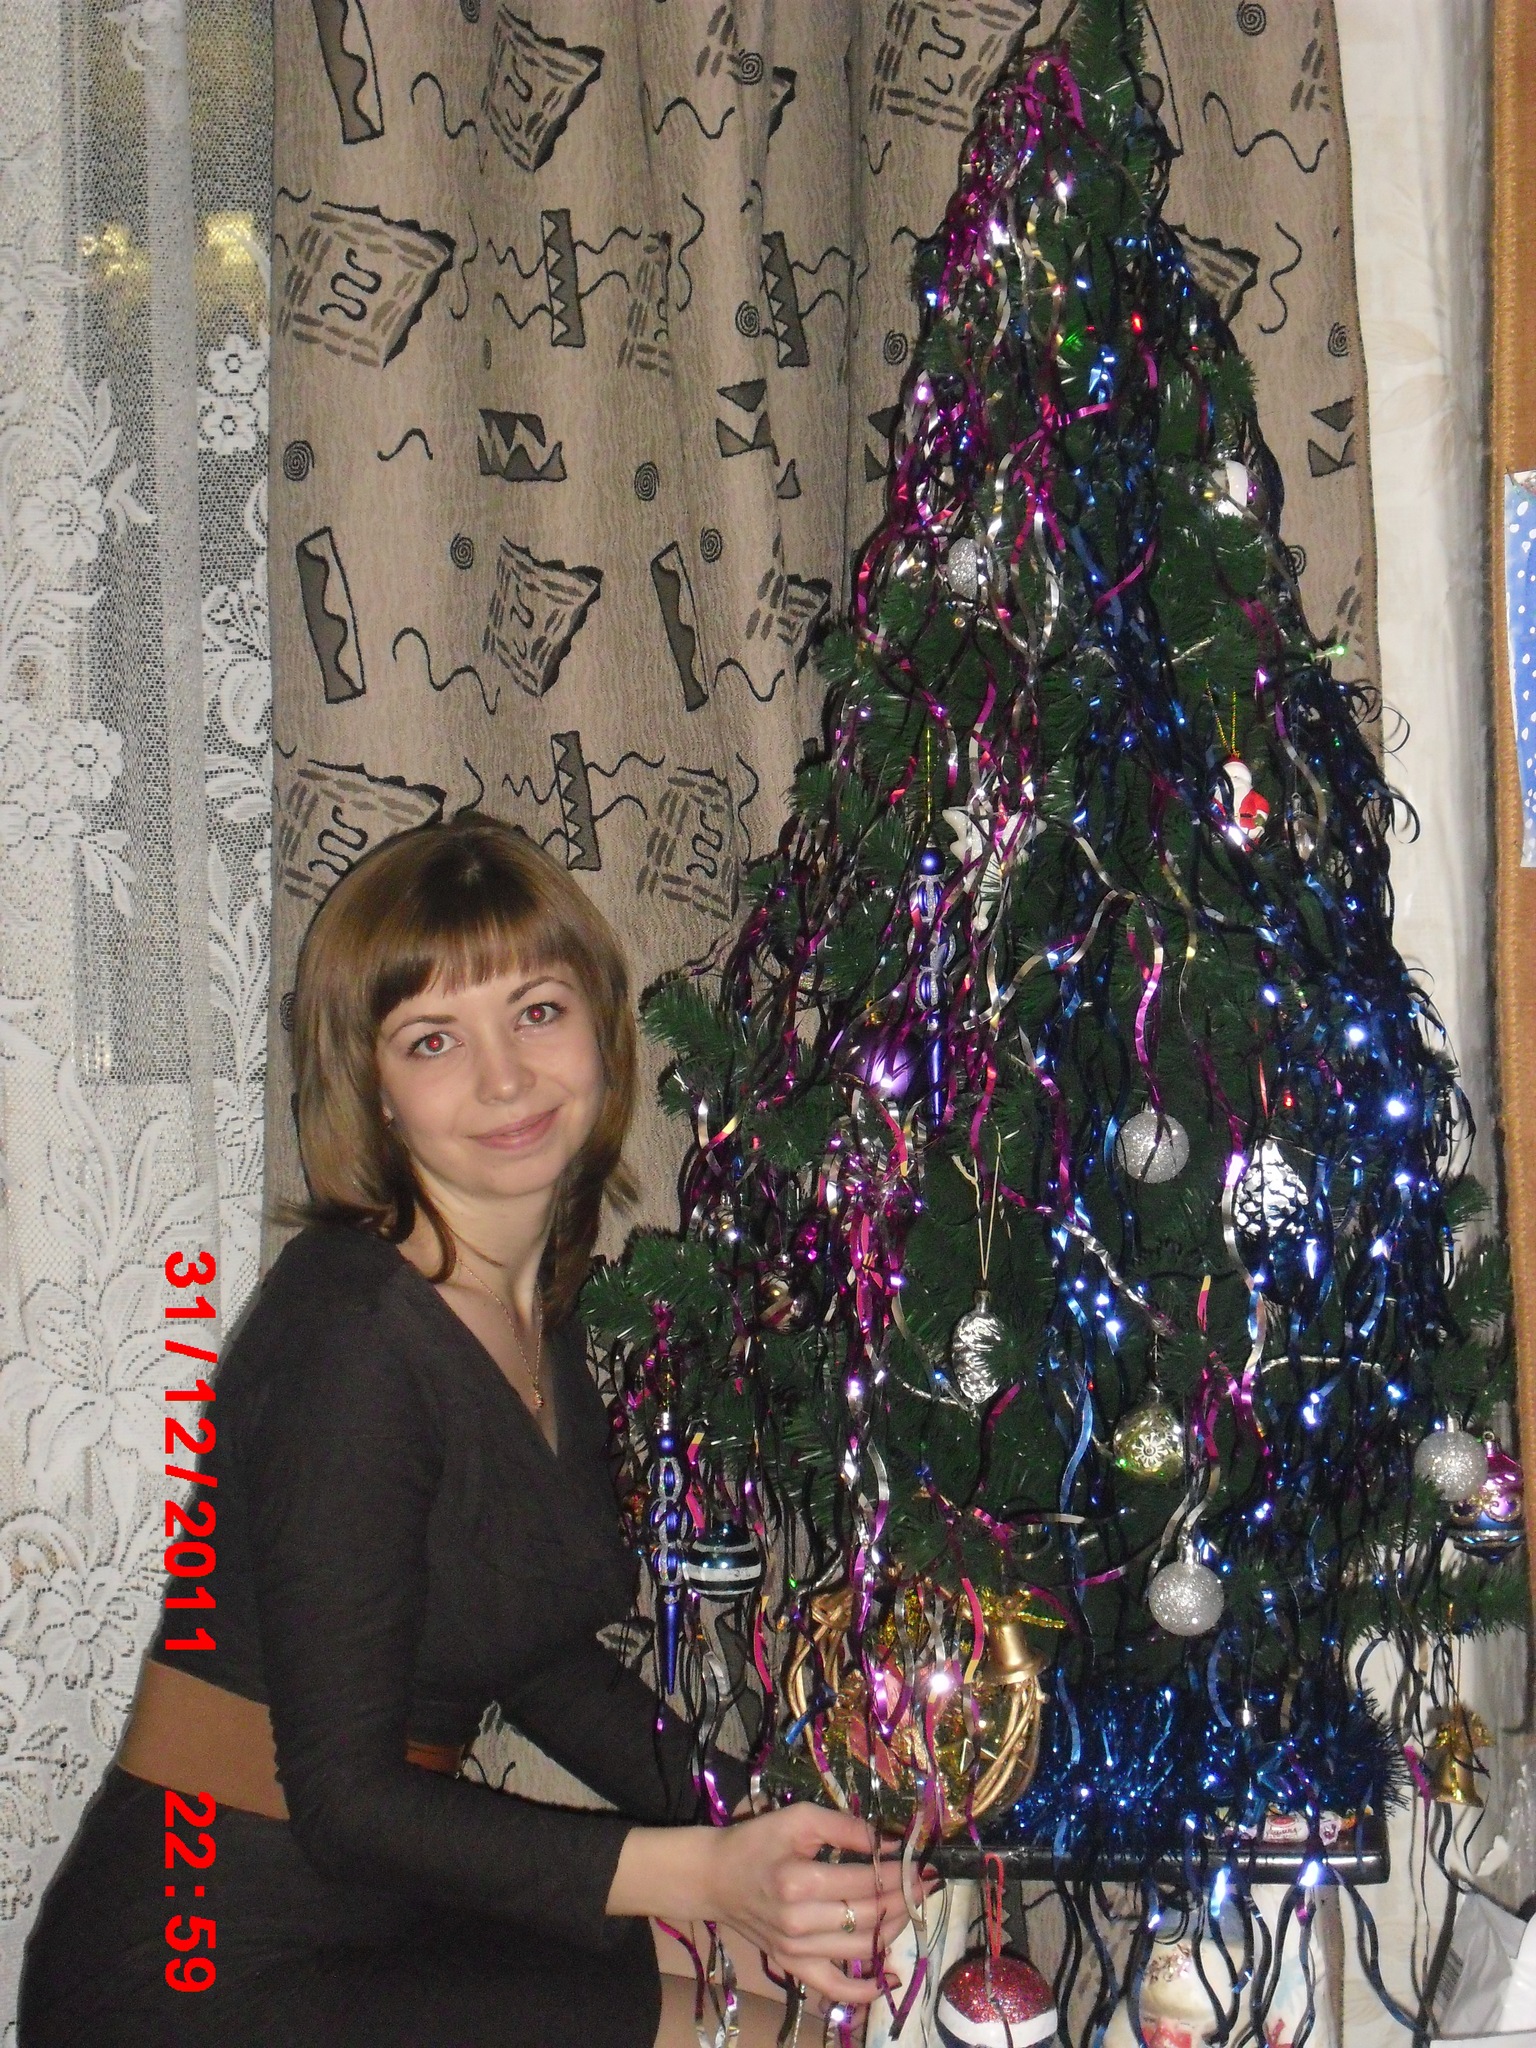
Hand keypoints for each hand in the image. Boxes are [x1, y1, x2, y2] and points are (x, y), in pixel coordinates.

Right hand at [699, 1803, 919, 2009]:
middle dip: (904, 1898)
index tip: (919, 1862)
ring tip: (908, 1907)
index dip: (898, 1873)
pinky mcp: (792, 1966)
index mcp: (800, 1881)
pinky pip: (834, 1988)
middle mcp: (799, 1921)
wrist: (714, 1877)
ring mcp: (796, 1951)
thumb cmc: (757, 1841)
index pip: (865, 1882)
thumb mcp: (799, 1819)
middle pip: (869, 1916)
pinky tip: (890, 1977)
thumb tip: (889, 1842)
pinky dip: (865, 1990)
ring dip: (894, 1929)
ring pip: (862, 1948)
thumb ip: (845, 1826)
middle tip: (923, 1882)